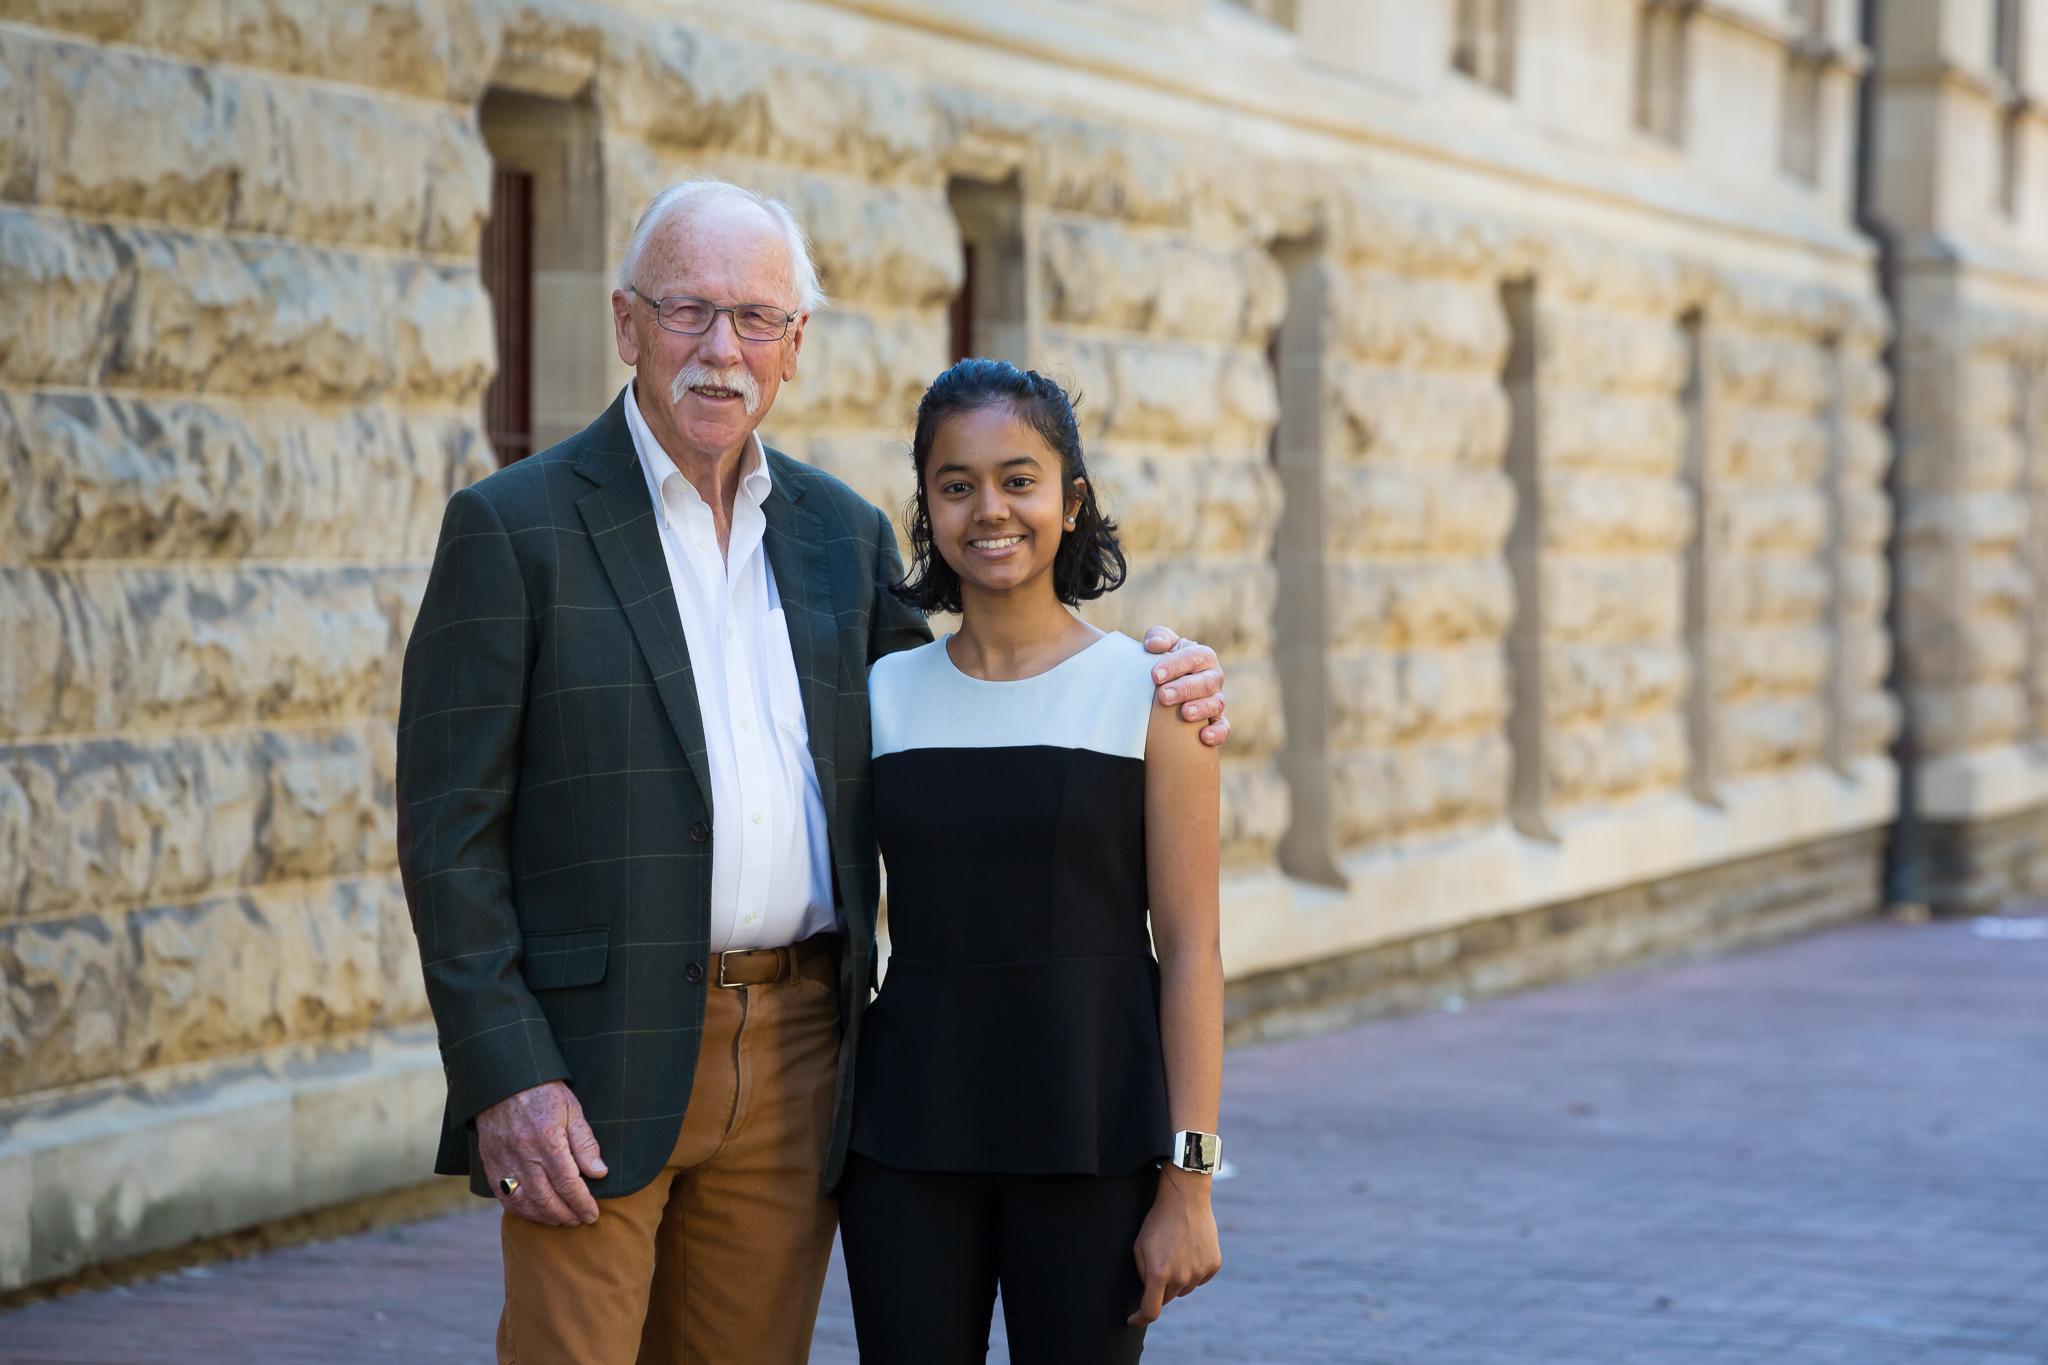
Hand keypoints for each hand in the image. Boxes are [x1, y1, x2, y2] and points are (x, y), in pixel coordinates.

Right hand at [477, 1080, 607, 1225]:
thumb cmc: (543, 1092)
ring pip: (525, 1203)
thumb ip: (585, 1143)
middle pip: (547, 1199)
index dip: (582, 1203)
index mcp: (547, 1141)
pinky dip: (521, 1210)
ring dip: (545, 1217)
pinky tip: (535, 1213)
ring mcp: (504, 1161)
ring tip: (562, 1220)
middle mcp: (524, 1155)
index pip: (568, 1183)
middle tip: (580, 1220)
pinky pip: (504, 1197)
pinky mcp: (491, 1163)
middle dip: (566, 1214)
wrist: (504, 1080)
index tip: (593, 1213)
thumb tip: (599, 1173)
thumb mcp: (572, 1110)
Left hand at [1128, 1165, 1222, 1325]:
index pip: (1150, 1311)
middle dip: (1160, 1287)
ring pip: (1184, 1289)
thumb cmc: (1157, 1221)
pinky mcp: (1213, 1265)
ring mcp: (1200, 1272)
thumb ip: (1143, 1273)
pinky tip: (1190, 1249)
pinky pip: (1200, 1278)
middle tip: (1159, 1263)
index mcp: (1159, 1274)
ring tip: (1175, 1251)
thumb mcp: (1139, 1246)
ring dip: (1178, 1279)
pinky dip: (1194, 1270)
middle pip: (1167, 1297)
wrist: (1185, 1198)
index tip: (1133, 1319)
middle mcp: (1181, 1277)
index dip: (1140, 1319)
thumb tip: (1149, 1292)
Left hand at [1141, 626, 1228, 747]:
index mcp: (1202, 656)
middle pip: (1206, 682)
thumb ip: (1157, 637)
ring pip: (1216, 704)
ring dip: (1201, 709)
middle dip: (1185, 688)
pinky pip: (1223, 727)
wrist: (1163, 690)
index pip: (1193, 657)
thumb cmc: (1162, 664)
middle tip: (1164, 696)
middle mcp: (1213, 677)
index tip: (1155, 676)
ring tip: (1184, 713)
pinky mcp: (1217, 721)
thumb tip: (1154, 646)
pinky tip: (1204, 738)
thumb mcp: (1158, 646)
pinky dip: (1218, 732)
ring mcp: (1216, 700)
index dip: (1175, 665)